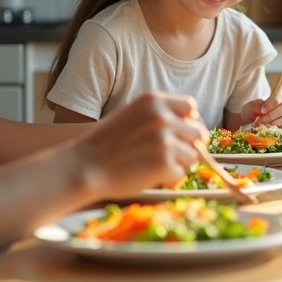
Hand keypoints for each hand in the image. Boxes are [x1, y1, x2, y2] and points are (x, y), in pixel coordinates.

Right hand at [74, 92, 207, 199]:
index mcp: (154, 101)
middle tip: (170, 157)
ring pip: (193, 156)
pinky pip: (181, 174)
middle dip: (188, 146)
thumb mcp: (132, 115)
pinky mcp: (164, 163)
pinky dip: (170, 180)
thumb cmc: (106, 144)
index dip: (189, 123)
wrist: (83, 166)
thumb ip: (160, 116)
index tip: (180, 135)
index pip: (191, 107)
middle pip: (198, 133)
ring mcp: (165, 140)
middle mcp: (162, 117)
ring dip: (179, 164)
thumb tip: (194, 128)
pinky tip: (152, 177)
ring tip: (156, 167)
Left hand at [242, 89, 281, 128]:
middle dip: (272, 115)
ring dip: (273, 122)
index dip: (271, 104)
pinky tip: (269, 128)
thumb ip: (255, 105)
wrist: (252, 122)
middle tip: (261, 120)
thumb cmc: (253, 112)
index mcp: (280, 94)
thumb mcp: (250, 107)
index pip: (279, 97)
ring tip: (263, 125)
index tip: (262, 110)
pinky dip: (276, 128)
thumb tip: (262, 107)